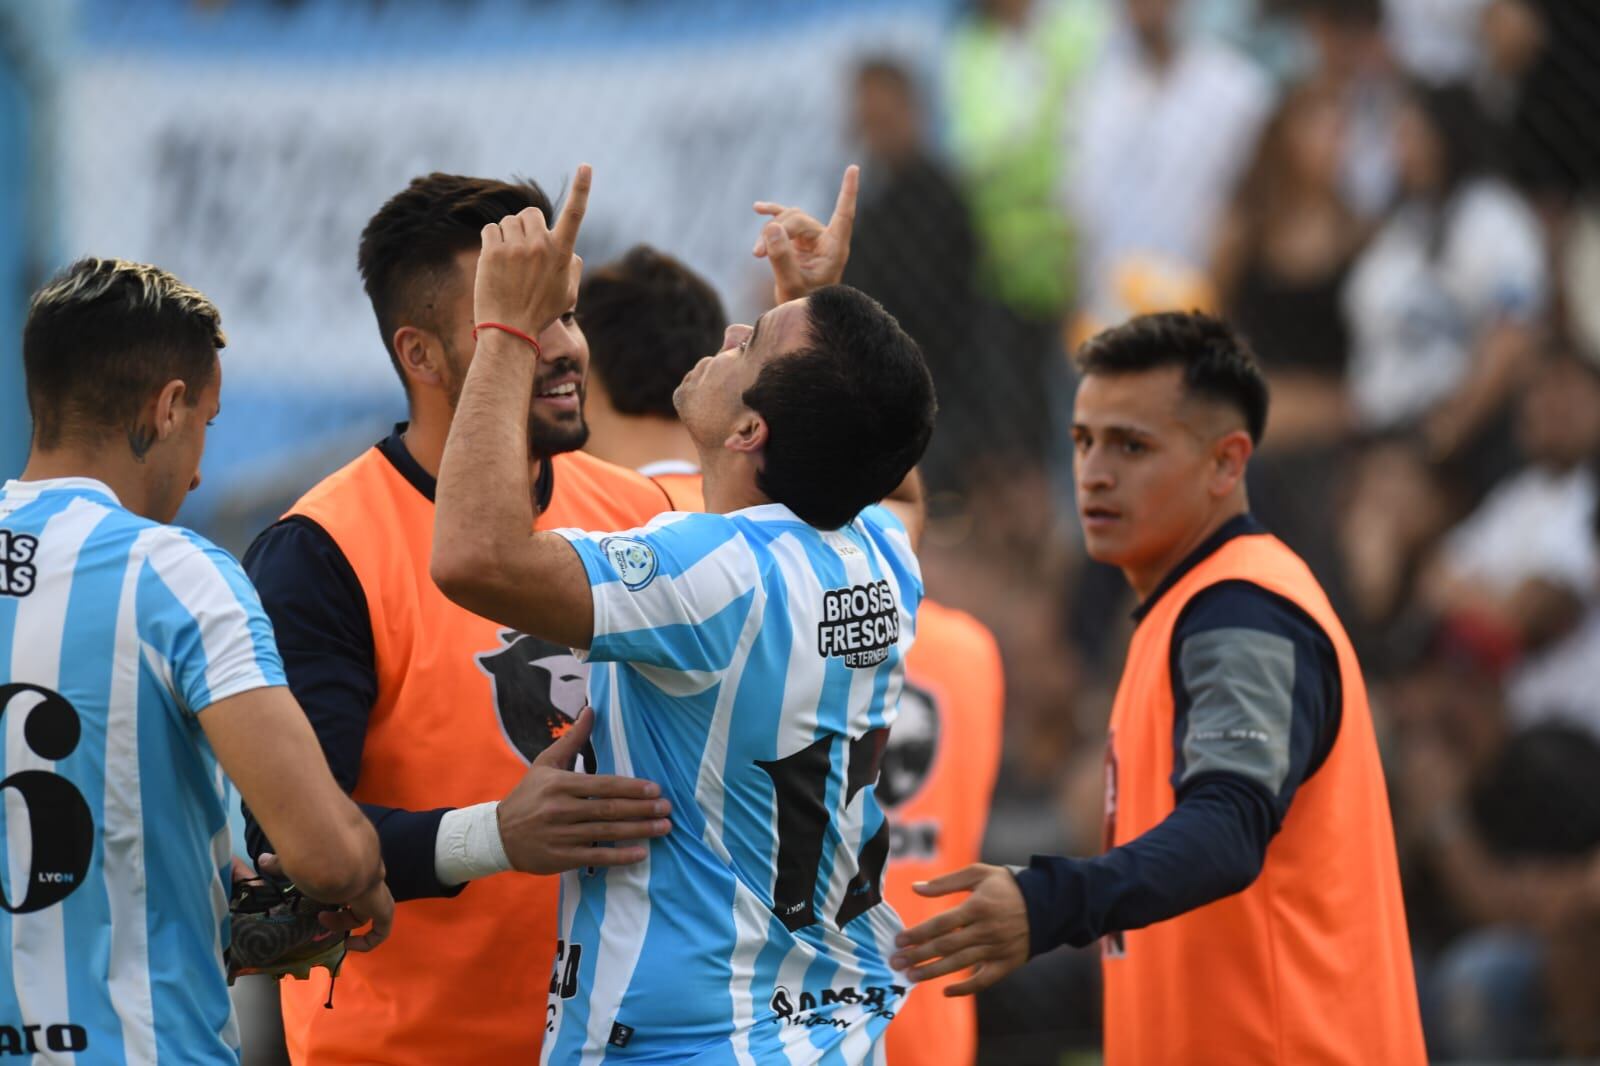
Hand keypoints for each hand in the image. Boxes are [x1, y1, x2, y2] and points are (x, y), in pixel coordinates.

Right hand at [255, 851, 394, 952]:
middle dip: (341, 912)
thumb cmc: (319, 859)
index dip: (336, 897)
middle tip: (321, 916)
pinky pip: (382, 929)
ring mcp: (378, 892)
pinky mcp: (383, 908)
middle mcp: (368, 878)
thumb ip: (282, 863)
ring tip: (325, 922)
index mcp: (351, 866)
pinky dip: (369, 941)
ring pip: (370, 913)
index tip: (317, 904)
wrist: (343, 861)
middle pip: (360, 900)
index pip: (349, 883)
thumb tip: (262, 860)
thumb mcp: (300, 864)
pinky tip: (349, 945)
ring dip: (347, 923)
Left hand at [474, 163, 591, 339]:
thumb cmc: (540, 313)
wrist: (509, 331)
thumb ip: (572, 267)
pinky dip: (491, 243)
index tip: (585, 166)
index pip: (575, 214)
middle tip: (523, 252)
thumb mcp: (568, 294)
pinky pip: (490, 230)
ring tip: (508, 263)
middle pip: (530, 214)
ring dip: (507, 237)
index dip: (582, 188)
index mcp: (562, 253)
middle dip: (526, 227)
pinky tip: (494, 263)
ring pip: (508, 222)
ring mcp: (516, 248)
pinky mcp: (493, 252)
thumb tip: (570, 251)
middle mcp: (541, 246)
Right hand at [497, 706, 671, 873]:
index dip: (631, 787)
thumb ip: (572, 739)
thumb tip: (591, 710)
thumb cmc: (528, 795)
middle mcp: (561, 810)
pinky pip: (595, 857)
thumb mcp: (546, 763)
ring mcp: (561, 836)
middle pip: (609, 809)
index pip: (603, 785)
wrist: (497, 834)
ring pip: (606, 833)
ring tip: (663, 827)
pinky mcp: (561, 858)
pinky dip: (619, 856)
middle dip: (641, 809)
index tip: (655, 788)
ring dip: (638, 831)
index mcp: (560, 785)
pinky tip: (640, 853)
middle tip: (667, 808)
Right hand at [751, 164, 858, 303]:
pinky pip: (784, 219)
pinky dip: (772, 215)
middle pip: (799, 220)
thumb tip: (770, 226)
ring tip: (756, 253)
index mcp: (834, 248)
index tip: (853, 168)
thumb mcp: (791, 284)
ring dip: (770, 231)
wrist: (799, 315)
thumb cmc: (803, 303)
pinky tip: (757, 208)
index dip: (848, 192)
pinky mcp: (797, 241)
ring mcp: (811, 239)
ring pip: (788, 220)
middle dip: (776, 232)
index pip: (843, 215)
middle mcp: (825, 240)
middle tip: (757, 253)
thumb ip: (782, 257)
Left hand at [889, 864, 1029, 995]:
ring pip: (960, 964)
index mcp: (977, 907)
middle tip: (896, 962)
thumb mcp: (978, 874)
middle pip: (946, 946)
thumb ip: (945, 882)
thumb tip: (915, 888)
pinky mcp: (1007, 963)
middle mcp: (986, 930)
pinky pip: (984, 981)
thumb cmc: (1007, 885)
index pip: (941, 924)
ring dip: (933, 972)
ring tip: (911, 976)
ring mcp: (996, 949)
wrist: (1048, 903)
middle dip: (919, 955)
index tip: (899, 940)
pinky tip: (946, 991)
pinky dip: (965, 988)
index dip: (918, 933)